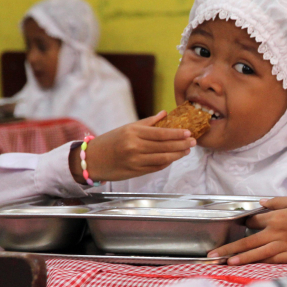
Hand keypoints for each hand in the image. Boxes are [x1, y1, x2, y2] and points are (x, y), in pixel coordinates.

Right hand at [69, 111, 196, 182]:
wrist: (92, 160)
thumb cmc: (111, 140)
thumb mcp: (127, 127)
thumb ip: (148, 122)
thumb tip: (165, 114)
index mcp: (133, 132)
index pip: (160, 133)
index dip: (176, 134)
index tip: (188, 132)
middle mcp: (134, 147)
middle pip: (164, 146)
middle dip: (182, 144)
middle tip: (193, 142)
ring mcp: (135, 161)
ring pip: (163, 158)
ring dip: (177, 155)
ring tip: (187, 150)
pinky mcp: (136, 172)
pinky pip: (156, 167)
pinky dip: (167, 162)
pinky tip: (174, 158)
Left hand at [208, 197, 286, 263]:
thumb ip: (275, 203)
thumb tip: (260, 205)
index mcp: (277, 216)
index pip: (253, 220)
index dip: (244, 222)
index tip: (234, 226)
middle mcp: (278, 232)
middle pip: (248, 241)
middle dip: (229, 248)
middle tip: (212, 254)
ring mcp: (286, 246)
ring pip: (258, 253)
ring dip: (240, 258)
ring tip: (226, 262)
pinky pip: (274, 260)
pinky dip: (261, 262)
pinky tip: (250, 264)